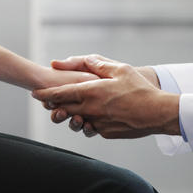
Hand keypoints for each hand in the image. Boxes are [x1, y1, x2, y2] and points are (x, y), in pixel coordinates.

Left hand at [32, 55, 180, 137]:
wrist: (158, 113)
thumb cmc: (140, 89)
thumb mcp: (120, 69)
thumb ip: (97, 64)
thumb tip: (81, 59)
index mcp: (91, 92)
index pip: (60, 94)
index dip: (44, 94)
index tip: (34, 93)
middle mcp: (90, 109)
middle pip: (62, 108)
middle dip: (53, 105)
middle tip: (47, 102)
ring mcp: (96, 123)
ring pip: (74, 120)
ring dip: (70, 116)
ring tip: (70, 110)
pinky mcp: (104, 133)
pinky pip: (90, 127)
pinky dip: (88, 122)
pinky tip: (93, 116)